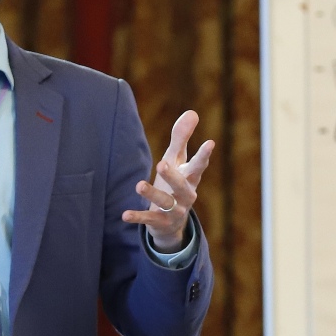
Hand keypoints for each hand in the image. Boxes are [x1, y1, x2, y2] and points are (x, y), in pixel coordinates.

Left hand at [122, 109, 214, 252]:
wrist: (171, 224)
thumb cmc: (174, 183)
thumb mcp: (177, 161)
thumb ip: (182, 138)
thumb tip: (192, 112)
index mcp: (191, 178)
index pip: (198, 165)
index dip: (204, 155)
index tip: (210, 142)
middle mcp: (186, 195)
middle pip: (182, 186)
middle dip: (173, 176)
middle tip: (161, 164)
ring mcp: (174, 211)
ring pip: (165, 203)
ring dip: (152, 193)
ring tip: (139, 185)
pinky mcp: (160, 222)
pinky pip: (149, 219)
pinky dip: (137, 217)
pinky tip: (124, 215)